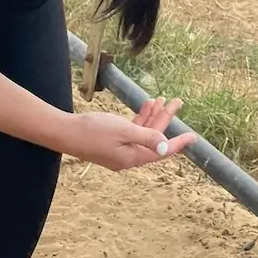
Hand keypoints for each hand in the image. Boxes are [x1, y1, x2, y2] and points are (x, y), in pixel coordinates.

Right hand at [63, 97, 197, 171]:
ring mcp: (119, 150)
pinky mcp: (112, 142)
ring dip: (153, 116)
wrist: (64, 131)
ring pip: (143, 132)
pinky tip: (146, 104)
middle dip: (165, 120)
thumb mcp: (123, 131)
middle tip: (177, 101)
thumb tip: (165, 147)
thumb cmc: (93, 130)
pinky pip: (132, 130)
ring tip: (162, 99)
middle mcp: (127, 157)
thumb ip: (146, 137)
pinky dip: (140, 118)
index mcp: (132, 158)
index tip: (193, 137)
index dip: (178, 143)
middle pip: (153, 138)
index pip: (161, 152)